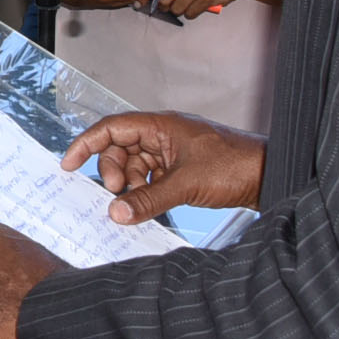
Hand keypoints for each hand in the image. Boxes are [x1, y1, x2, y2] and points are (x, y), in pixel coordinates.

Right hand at [63, 111, 265, 224]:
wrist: (269, 175)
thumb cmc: (235, 166)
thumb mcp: (185, 185)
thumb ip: (147, 199)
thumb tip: (115, 213)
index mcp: (162, 126)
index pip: (112, 128)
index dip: (87, 144)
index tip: (69, 163)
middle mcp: (164, 136)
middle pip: (121, 150)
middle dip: (112, 172)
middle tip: (115, 194)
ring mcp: (174, 153)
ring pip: (136, 166)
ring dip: (130, 186)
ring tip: (133, 204)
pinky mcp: (183, 170)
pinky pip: (152, 178)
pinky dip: (145, 192)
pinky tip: (148, 206)